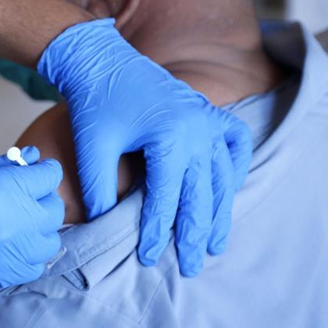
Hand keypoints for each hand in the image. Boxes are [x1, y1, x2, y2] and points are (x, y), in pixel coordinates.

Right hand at [0, 147, 64, 319]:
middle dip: (43, 197)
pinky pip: (36, 265)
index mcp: (1, 190)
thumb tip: (30, 157)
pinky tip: (11, 244)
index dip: (42, 170)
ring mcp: (10, 254)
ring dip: (39, 228)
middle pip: (54, 209)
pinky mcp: (2, 277)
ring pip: (50, 240)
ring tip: (17, 221)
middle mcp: (13, 224)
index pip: (49, 176)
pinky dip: (31, 254)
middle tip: (22, 194)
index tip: (32, 171)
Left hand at [38, 19, 252, 276]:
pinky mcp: (208, 111)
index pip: (166, 198)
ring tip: (215, 244)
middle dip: (194, 234)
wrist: (100, 59)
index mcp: (171, 136)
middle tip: (191, 267)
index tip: (149, 259)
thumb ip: (98, 190)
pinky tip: (227, 189)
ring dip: (219, 212)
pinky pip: (234, 143)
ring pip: (221, 176)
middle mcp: (199, 128)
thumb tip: (105, 227)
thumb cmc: (94, 102)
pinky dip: (235, 167)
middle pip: (201, 194)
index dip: (157, 232)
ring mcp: (208, 118)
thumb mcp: (92, 148)